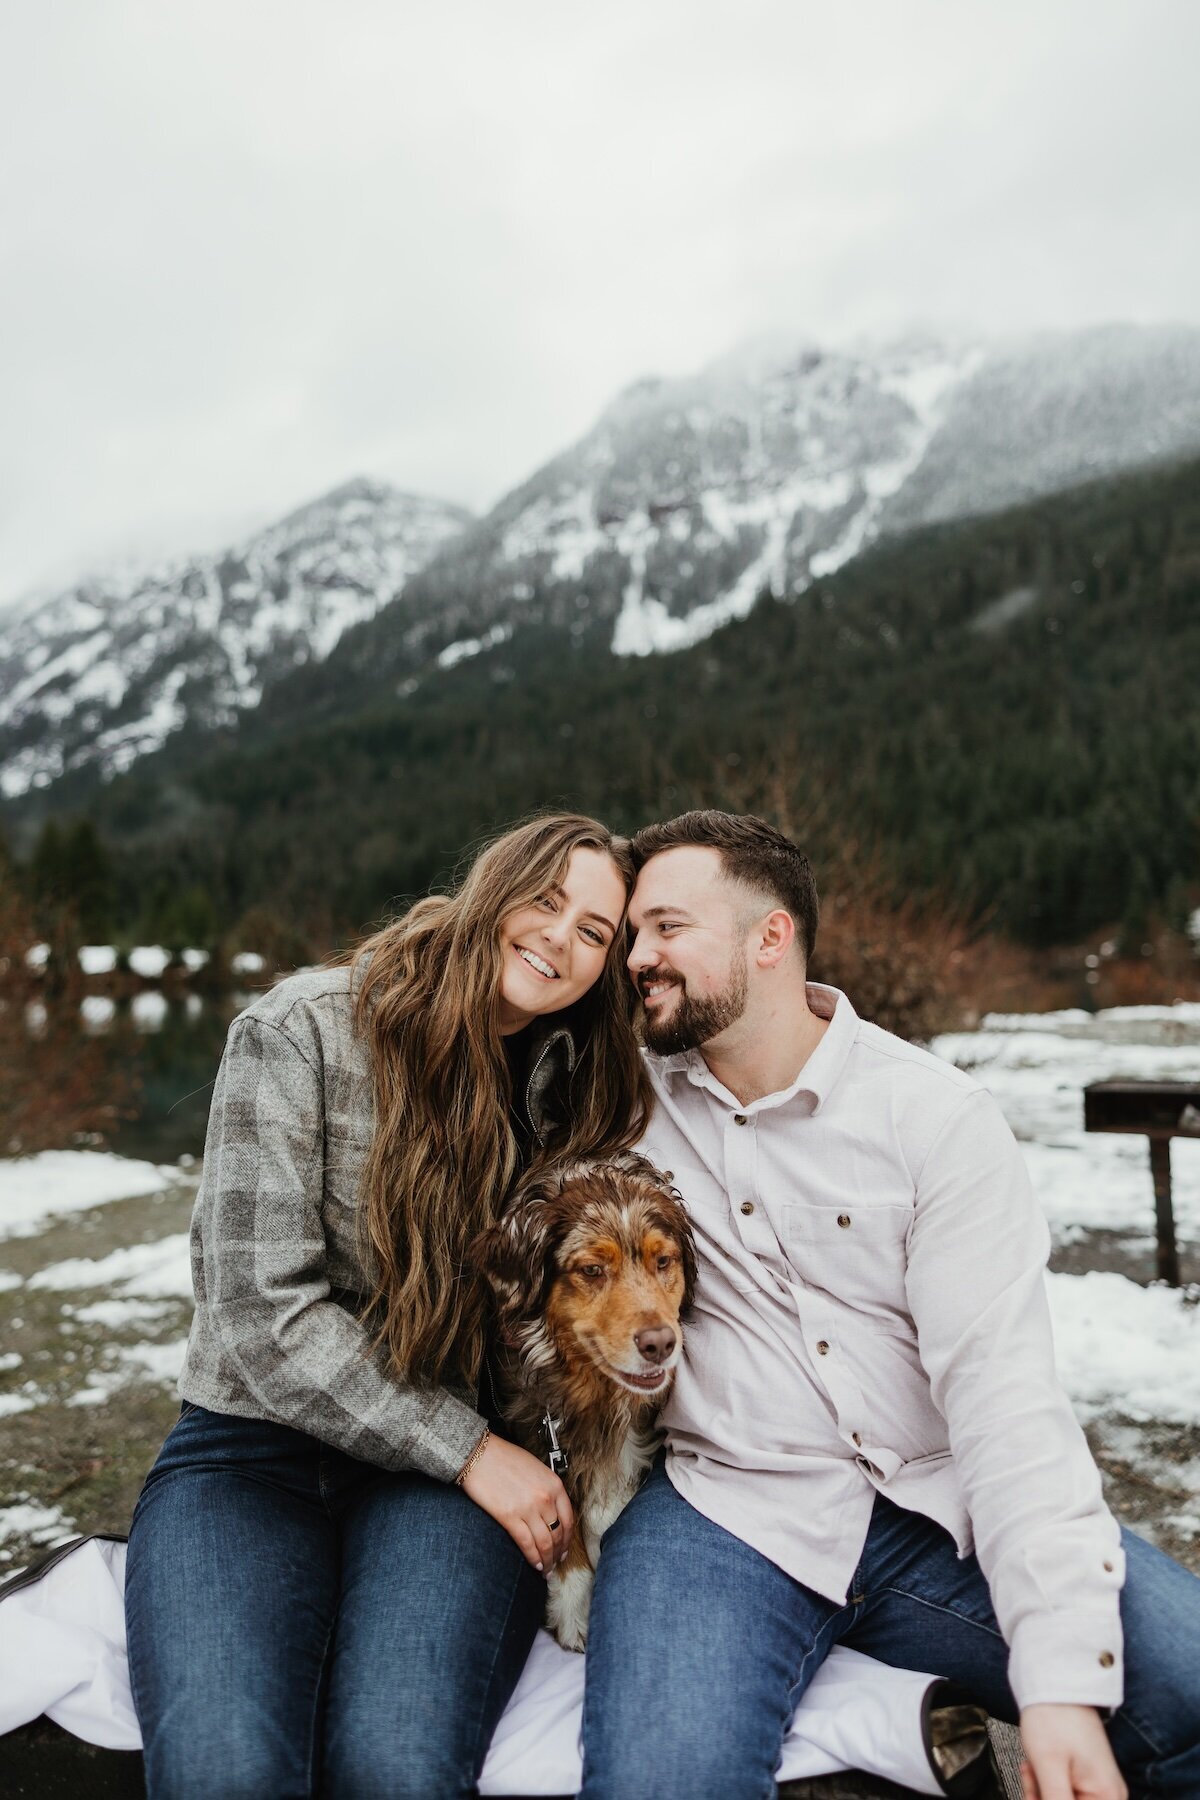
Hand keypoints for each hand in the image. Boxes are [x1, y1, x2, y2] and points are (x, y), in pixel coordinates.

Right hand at [459, 1432, 574, 1572]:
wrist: (479, 1454)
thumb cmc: (504, 1458)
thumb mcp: (536, 1469)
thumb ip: (547, 1490)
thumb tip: (551, 1513)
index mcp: (554, 1484)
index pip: (569, 1519)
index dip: (568, 1539)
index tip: (565, 1549)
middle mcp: (545, 1498)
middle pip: (558, 1534)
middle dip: (558, 1553)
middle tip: (555, 1564)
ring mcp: (528, 1509)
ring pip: (544, 1543)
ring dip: (547, 1561)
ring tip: (546, 1571)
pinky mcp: (510, 1517)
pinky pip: (526, 1544)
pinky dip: (532, 1558)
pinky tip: (534, 1565)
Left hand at [1019, 1704, 1125, 1799]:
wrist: (1055, 1682)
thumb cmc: (1055, 1717)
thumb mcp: (1049, 1768)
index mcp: (1107, 1798)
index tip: (1037, 1794)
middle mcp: (1108, 1796)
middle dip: (1042, 1799)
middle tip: (1032, 1780)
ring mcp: (1097, 1787)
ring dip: (1040, 1794)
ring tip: (1032, 1769)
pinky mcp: (1084, 1779)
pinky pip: (1061, 1795)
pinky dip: (1044, 1786)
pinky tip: (1035, 1768)